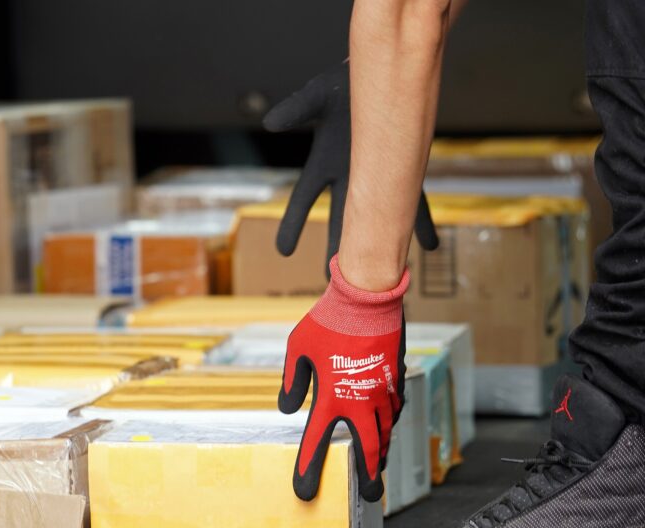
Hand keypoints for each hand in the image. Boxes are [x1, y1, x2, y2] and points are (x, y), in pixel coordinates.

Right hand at [263, 63, 438, 274]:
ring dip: (379, 248)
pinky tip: (430, 246)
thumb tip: (271, 123)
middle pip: (341, 221)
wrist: (380, 74)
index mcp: (323, 161)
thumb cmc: (342, 85)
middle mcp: (350, 176)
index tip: (283, 252)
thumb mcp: (316, 95)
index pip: (303, 198)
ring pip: (378, 220)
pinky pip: (415, 203)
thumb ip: (295, 109)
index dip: (293, 224)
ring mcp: (378, 177)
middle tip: (331, 280)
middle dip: (337, 250)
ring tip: (381, 277)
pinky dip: (422, 225)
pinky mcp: (404, 170)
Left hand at [279, 255, 408, 502]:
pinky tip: (386, 427)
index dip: (309, 469)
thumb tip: (289, 407)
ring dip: (383, 453)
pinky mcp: (396, 379)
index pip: (317, 442)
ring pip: (386, 432)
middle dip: (369, 476)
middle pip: (368, 450)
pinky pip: (395, 410)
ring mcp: (383, 392)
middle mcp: (361, 401)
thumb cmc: (328, 321)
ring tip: (380, 470)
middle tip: (369, 496)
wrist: (367, 297)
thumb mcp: (298, 349)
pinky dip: (390, 424)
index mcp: (332, 398)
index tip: (305, 492)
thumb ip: (292, 382)